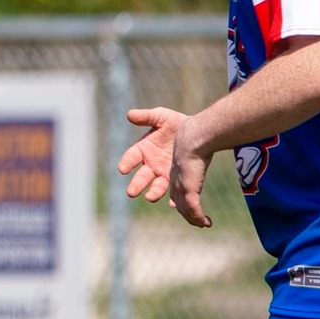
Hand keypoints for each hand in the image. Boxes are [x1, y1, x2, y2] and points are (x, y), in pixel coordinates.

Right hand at [118, 107, 211, 227]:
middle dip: (136, 185)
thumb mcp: (161, 117)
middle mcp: (150, 165)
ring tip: (151, 197)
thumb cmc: (175, 123)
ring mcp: (164, 173)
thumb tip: (130, 114)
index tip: (122, 169)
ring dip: (153, 192)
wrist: (196, 131)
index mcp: (143, 150)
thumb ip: (146, 117)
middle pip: (141, 177)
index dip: (126, 163)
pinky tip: (173, 203)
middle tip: (131, 192)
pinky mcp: (177, 179)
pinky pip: (174, 190)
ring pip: (156, 186)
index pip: (131, 157)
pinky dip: (173, 198)